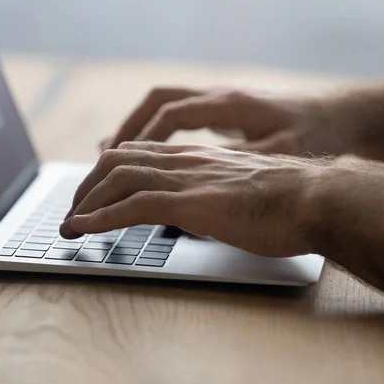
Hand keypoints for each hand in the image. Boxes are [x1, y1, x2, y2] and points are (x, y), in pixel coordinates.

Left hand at [60, 142, 323, 257]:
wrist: (314, 198)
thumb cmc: (283, 201)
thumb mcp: (235, 190)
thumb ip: (208, 192)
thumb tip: (192, 210)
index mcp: (193, 156)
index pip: (135, 154)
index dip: (105, 170)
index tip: (91, 192)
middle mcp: (183, 160)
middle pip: (116, 161)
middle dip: (86, 185)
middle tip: (72, 210)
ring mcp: (184, 179)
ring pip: (116, 178)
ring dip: (85, 202)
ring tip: (69, 223)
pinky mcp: (189, 202)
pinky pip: (131, 205)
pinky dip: (99, 217)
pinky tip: (81, 229)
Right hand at [101, 87, 355, 156]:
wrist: (341, 118)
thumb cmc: (316, 135)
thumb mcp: (281, 156)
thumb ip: (235, 169)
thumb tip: (194, 196)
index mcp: (230, 104)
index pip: (172, 113)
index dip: (142, 140)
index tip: (119, 169)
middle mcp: (218, 97)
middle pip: (157, 103)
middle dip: (125, 133)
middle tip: (98, 166)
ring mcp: (218, 103)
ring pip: (161, 107)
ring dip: (133, 133)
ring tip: (105, 163)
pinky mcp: (220, 115)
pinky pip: (174, 119)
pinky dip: (151, 136)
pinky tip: (139, 157)